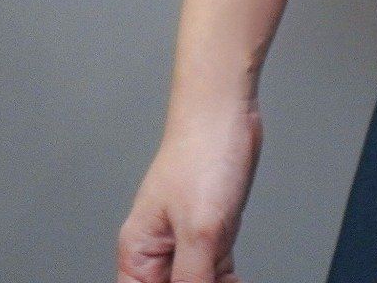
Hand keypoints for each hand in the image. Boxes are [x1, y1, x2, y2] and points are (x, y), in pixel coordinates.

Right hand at [117, 96, 262, 281]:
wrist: (228, 110)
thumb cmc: (202, 152)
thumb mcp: (199, 230)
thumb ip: (192, 279)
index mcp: (138, 254)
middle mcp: (158, 251)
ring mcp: (186, 240)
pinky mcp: (212, 230)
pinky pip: (214, 271)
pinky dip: (226, 281)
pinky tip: (238, 282)